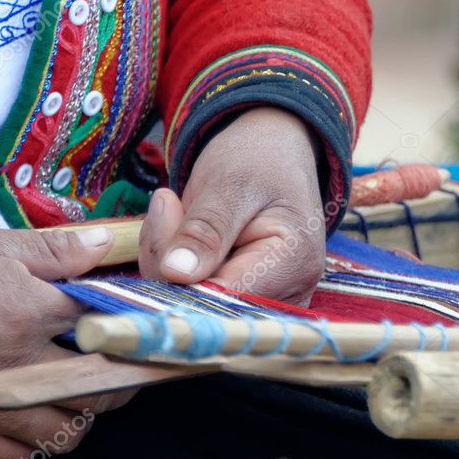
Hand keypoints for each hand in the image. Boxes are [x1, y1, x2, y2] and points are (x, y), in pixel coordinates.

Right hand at [0, 222, 130, 458]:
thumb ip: (53, 250)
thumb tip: (106, 242)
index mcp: (27, 314)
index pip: (103, 328)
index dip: (125, 324)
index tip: (131, 323)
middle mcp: (16, 368)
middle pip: (98, 392)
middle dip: (120, 380)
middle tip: (119, 366)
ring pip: (63, 434)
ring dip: (81, 417)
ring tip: (77, 394)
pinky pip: (14, 457)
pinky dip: (33, 445)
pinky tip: (36, 419)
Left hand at [139, 107, 325, 304]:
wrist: (273, 153)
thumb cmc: (258, 159)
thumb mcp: (229, 183)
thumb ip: (204, 230)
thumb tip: (175, 274)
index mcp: (293, 265)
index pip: (219, 294)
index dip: (177, 267)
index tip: (166, 208)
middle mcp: (287, 297)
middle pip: (202, 304)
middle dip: (168, 259)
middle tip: (168, 203)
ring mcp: (266, 304)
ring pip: (188, 303)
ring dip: (165, 260)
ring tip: (175, 210)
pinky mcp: (242, 302)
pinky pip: (190, 297)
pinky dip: (172, 266)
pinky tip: (180, 234)